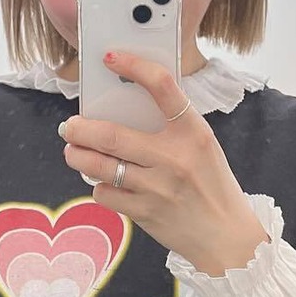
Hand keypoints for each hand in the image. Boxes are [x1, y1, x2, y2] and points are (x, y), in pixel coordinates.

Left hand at [58, 50, 269, 274]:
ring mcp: (158, 188)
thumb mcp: (202, 148)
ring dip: (78, 157)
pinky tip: (105, 184)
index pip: (162, 86)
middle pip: (112, 135)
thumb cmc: (212, 186)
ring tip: (72, 152)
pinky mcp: (145, 213)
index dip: (134, 66)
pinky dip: (100, 187)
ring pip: (100, 166)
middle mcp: (174, 157)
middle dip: (80, 129)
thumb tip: (122, 111)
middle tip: (69, 126)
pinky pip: (106, 194)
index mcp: (194, 132)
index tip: (111, 58)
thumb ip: (171, 129)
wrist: (226, 238)